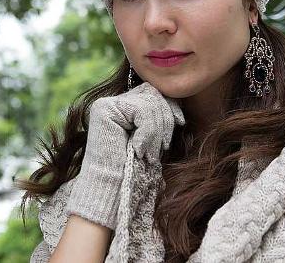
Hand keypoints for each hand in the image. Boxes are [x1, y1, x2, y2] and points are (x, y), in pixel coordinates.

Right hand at [66, 81, 184, 229]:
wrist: (112, 193)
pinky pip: (140, 110)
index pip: (151, 92)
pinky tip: (139, 151)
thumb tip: (177, 102)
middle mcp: (111, 102)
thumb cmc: (134, 170)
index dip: (169, 105)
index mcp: (122, 107)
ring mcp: (106, 105)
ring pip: (148, 101)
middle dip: (164, 119)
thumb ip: (157, 118)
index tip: (180, 122)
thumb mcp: (151, 139)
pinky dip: (147, 131)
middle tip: (162, 147)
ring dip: (156, 130)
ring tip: (151, 154)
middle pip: (151, 93)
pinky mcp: (104, 111)